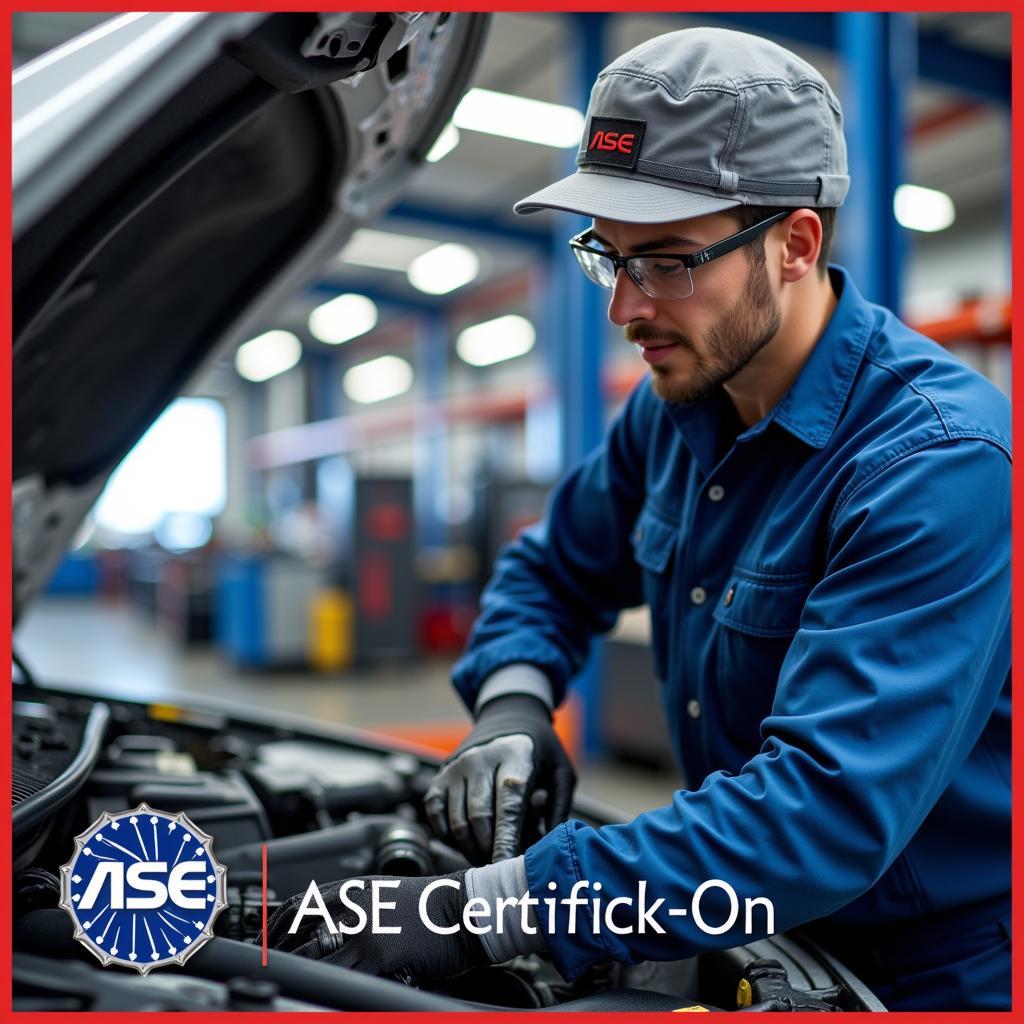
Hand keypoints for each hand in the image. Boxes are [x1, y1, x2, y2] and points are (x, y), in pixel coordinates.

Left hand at [264, 870, 488, 979]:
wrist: (466, 907)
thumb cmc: (434, 906)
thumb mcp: (389, 896)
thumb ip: (360, 908)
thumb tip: (334, 931)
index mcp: (354, 888)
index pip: (298, 906)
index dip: (274, 928)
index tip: (264, 945)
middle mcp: (352, 904)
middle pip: (297, 932)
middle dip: (276, 955)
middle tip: (266, 971)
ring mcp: (362, 929)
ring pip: (312, 956)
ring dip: (296, 972)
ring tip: (286, 984)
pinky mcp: (376, 953)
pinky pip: (340, 976)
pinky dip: (326, 986)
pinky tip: (318, 993)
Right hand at [423, 693, 575, 863]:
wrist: (509, 718)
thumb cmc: (541, 754)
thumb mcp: (561, 773)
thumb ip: (558, 811)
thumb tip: (545, 852)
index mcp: (515, 755)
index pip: (508, 805)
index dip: (506, 841)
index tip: (506, 870)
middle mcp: (480, 758)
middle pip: (481, 819)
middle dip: (492, 852)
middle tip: (506, 869)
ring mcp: (457, 766)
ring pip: (458, 823)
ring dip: (472, 850)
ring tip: (491, 858)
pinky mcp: (440, 776)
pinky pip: (437, 816)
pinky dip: (450, 837)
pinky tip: (469, 842)